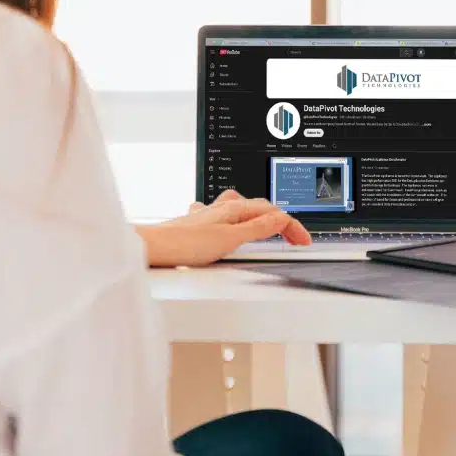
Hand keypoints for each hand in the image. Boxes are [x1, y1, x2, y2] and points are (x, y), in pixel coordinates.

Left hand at [140, 190, 310, 267]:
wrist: (151, 248)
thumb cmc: (183, 244)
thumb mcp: (229, 239)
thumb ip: (256, 229)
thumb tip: (281, 218)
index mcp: (233, 208)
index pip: (273, 212)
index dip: (292, 226)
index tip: (304, 240)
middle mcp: (221, 207)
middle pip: (259, 208)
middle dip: (280, 220)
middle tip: (293, 238)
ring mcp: (208, 215)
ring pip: (241, 209)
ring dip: (259, 217)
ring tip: (269, 227)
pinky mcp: (198, 226)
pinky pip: (224, 217)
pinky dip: (236, 222)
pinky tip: (230, 229)